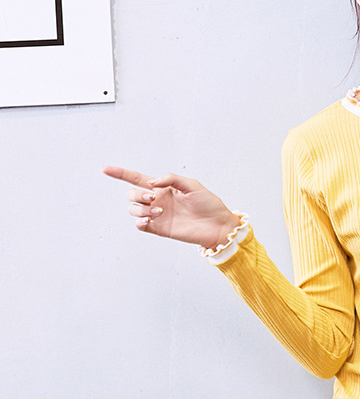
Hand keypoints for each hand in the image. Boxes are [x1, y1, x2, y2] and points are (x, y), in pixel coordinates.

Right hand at [102, 166, 240, 248]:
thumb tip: (151, 183)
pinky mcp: (159, 229)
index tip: (105, 169)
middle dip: (137, 195)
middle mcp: (157, 200)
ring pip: (133, 210)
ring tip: (159, 212)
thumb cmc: (208, 204)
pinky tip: (151, 220)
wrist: (217, 225)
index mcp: (163, 187)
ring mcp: (157, 215)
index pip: (136, 179)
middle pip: (131, 195)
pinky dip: (140, 222)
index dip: (120, 173)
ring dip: (141, 209)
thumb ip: (171, 179)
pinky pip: (139, 225)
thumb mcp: (192, 185)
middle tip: (154, 198)